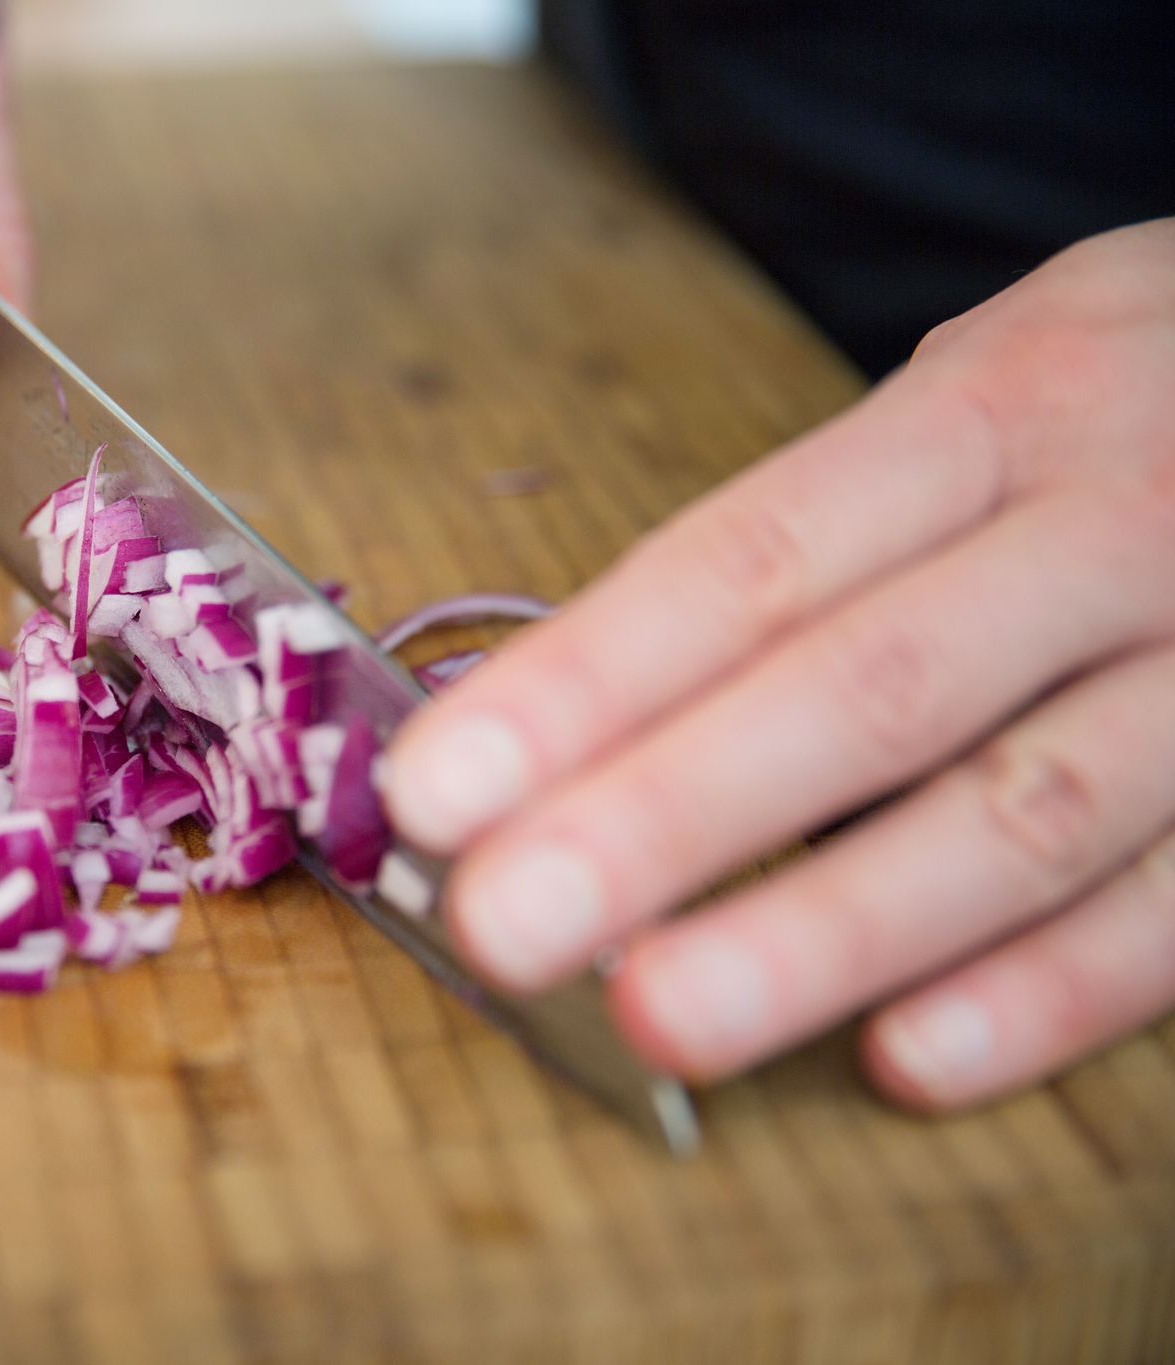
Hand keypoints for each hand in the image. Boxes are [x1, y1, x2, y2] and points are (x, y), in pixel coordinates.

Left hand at [383, 220, 1174, 1112]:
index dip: (587, 682)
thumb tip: (582, 705)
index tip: (436, 790)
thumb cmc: (1140, 405)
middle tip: (499, 927)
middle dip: (664, 818)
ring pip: (1020, 812)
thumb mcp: (996, 390)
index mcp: (996, 410)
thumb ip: (827, 534)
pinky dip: (1049, 993)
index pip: (752, 562)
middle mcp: (1115, 523)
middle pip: (863, 689)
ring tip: (656, 1016)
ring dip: (826, 929)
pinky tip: (905, 1062)